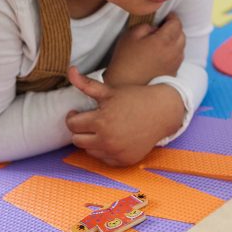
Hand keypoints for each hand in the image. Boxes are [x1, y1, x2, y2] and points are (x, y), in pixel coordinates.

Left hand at [66, 67, 184, 165]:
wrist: (162, 111)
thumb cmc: (134, 97)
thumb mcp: (109, 90)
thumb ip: (86, 84)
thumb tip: (70, 70)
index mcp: (101, 121)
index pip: (72, 125)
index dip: (73, 117)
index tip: (77, 113)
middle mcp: (108, 140)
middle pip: (77, 140)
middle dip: (80, 130)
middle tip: (88, 121)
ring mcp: (117, 152)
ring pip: (89, 151)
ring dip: (91, 141)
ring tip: (101, 129)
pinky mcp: (125, 161)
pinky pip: (104, 159)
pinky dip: (105, 150)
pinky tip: (112, 138)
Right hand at [104, 13, 184, 87]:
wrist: (125, 85)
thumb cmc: (125, 60)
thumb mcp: (130, 35)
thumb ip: (146, 26)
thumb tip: (156, 28)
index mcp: (163, 41)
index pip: (176, 23)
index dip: (171, 17)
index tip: (166, 16)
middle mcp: (173, 52)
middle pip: (182, 34)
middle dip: (174, 28)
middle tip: (163, 27)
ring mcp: (174, 64)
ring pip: (181, 46)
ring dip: (175, 41)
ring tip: (162, 41)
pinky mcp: (173, 73)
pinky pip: (178, 58)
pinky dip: (173, 52)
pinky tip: (161, 54)